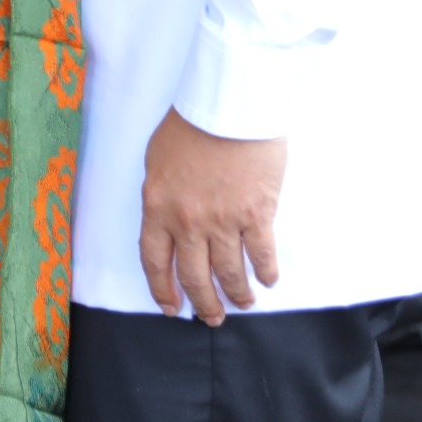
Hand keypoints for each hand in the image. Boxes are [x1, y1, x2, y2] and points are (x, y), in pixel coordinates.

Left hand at [139, 113, 283, 321]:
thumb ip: (162, 195)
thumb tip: (168, 220)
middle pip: (194, 276)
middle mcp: (187, 222)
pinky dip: (265, 272)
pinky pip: (260, 255)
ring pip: (228, 272)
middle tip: (211, 317)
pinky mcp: (255, 214)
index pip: (155, 261)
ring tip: (243, 303)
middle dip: (203, 303)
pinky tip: (267, 280)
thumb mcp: (157, 159)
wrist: (229, 104)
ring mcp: (222, 221)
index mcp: (157, 206)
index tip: (171, 307)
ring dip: (236, 293)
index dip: (163, 290)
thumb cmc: (192, 123)